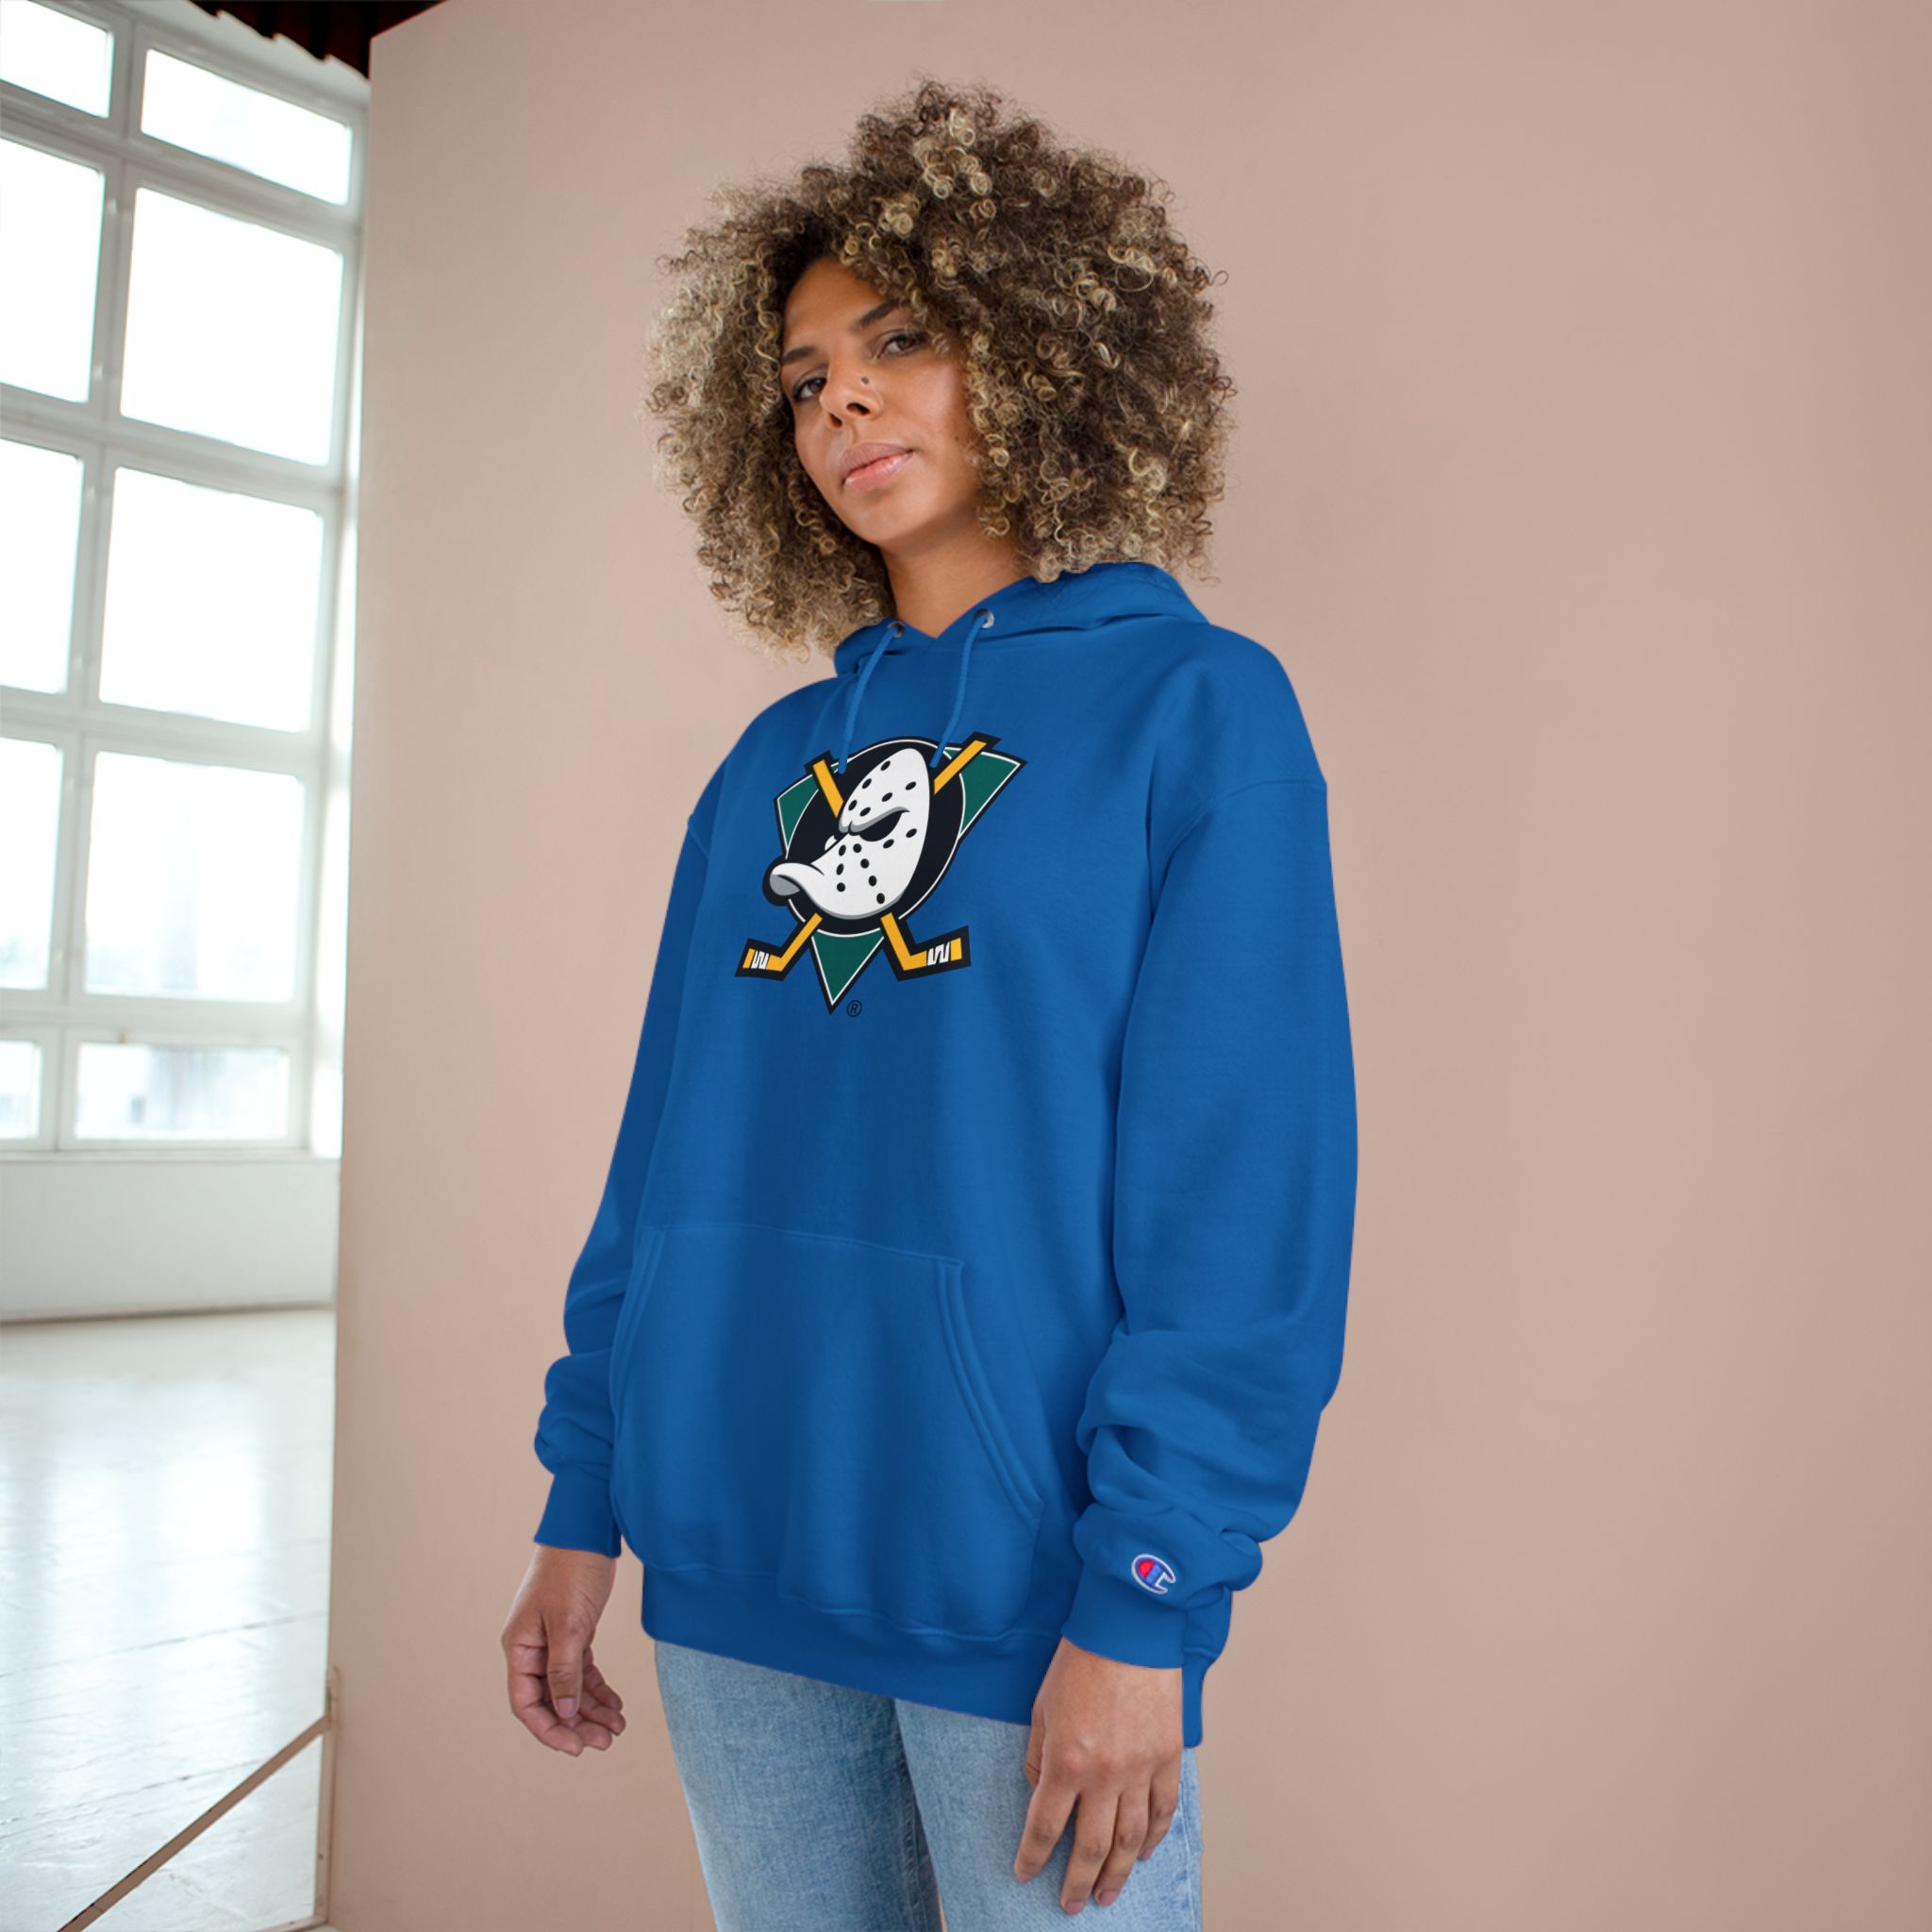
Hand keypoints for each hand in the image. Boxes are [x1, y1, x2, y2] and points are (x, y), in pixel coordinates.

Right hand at [501, 1545, 628, 1754]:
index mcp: (519, 1647)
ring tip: (618, 1727)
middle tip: (607, 1741)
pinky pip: (583, 1670)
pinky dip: (598, 1688)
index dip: (549, 1729)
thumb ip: (564, 1671)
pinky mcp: (574, 1632)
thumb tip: (564, 1714)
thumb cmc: (571, 1570)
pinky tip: (616, 1704)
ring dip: (592, 1710)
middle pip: (551, 1700)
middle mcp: (532, 1649)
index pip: (527, 1703)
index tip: (576, 1747)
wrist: (587, 1529)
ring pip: (570, 1688)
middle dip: (578, 1724)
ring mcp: (552, 1641)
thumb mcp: (568, 1624)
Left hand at [1013, 1637, 1183, 1913]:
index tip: (1025, 1874)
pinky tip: (1144, 1854)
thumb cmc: (1080, 1661)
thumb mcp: (1041, 1707)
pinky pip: (1162, 1810)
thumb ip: (1039, 1756)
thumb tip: (1042, 1791)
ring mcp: (1140, 1770)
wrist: (1128, 1628)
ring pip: (1130, 1839)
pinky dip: (1155, 1837)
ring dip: (1117, 1873)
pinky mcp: (1168, 1757)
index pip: (1045, 1827)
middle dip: (1077, 1881)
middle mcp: (1104, 1775)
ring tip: (1107, 1894)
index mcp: (1065, 1762)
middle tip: (1072, 1905)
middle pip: (1090, 1846)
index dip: (1032, 1856)